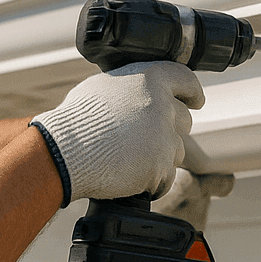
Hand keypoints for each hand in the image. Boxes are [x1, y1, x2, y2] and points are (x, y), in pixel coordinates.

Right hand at [31, 61, 204, 202]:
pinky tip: (128, 176)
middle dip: (168, 131)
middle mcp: (162, 105)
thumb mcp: (103, 87)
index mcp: (150, 79)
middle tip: (142, 140)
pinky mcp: (160, 166)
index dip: (192, 92)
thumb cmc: (76, 120)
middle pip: (184, 120)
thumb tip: (141, 92)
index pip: (185, 80)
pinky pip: (165, 178)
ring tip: (126, 159)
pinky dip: (150, 182)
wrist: (64, 152)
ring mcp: (164, 137)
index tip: (196, 101)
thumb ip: (131, 87)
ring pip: (177, 152)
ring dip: (158, 158)